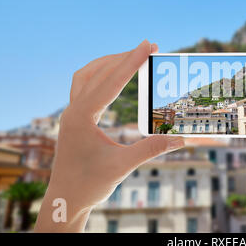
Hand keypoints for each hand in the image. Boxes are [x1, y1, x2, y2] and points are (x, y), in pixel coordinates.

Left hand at [34, 40, 183, 231]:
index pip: (111, 82)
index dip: (132, 62)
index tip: (148, 45)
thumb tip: (180, 139)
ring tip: (131, 56)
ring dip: (109, 63)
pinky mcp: (75, 118)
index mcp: (81, 117)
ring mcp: (72, 113)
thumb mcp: (122, 166)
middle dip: (124, 58)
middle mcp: (73, 110)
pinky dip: (101, 75)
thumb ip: (151, 149)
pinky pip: (84, 86)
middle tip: (148, 47)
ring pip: (87, 75)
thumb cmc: (88, 185)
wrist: (65, 200)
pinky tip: (113, 77)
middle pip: (98, 72)